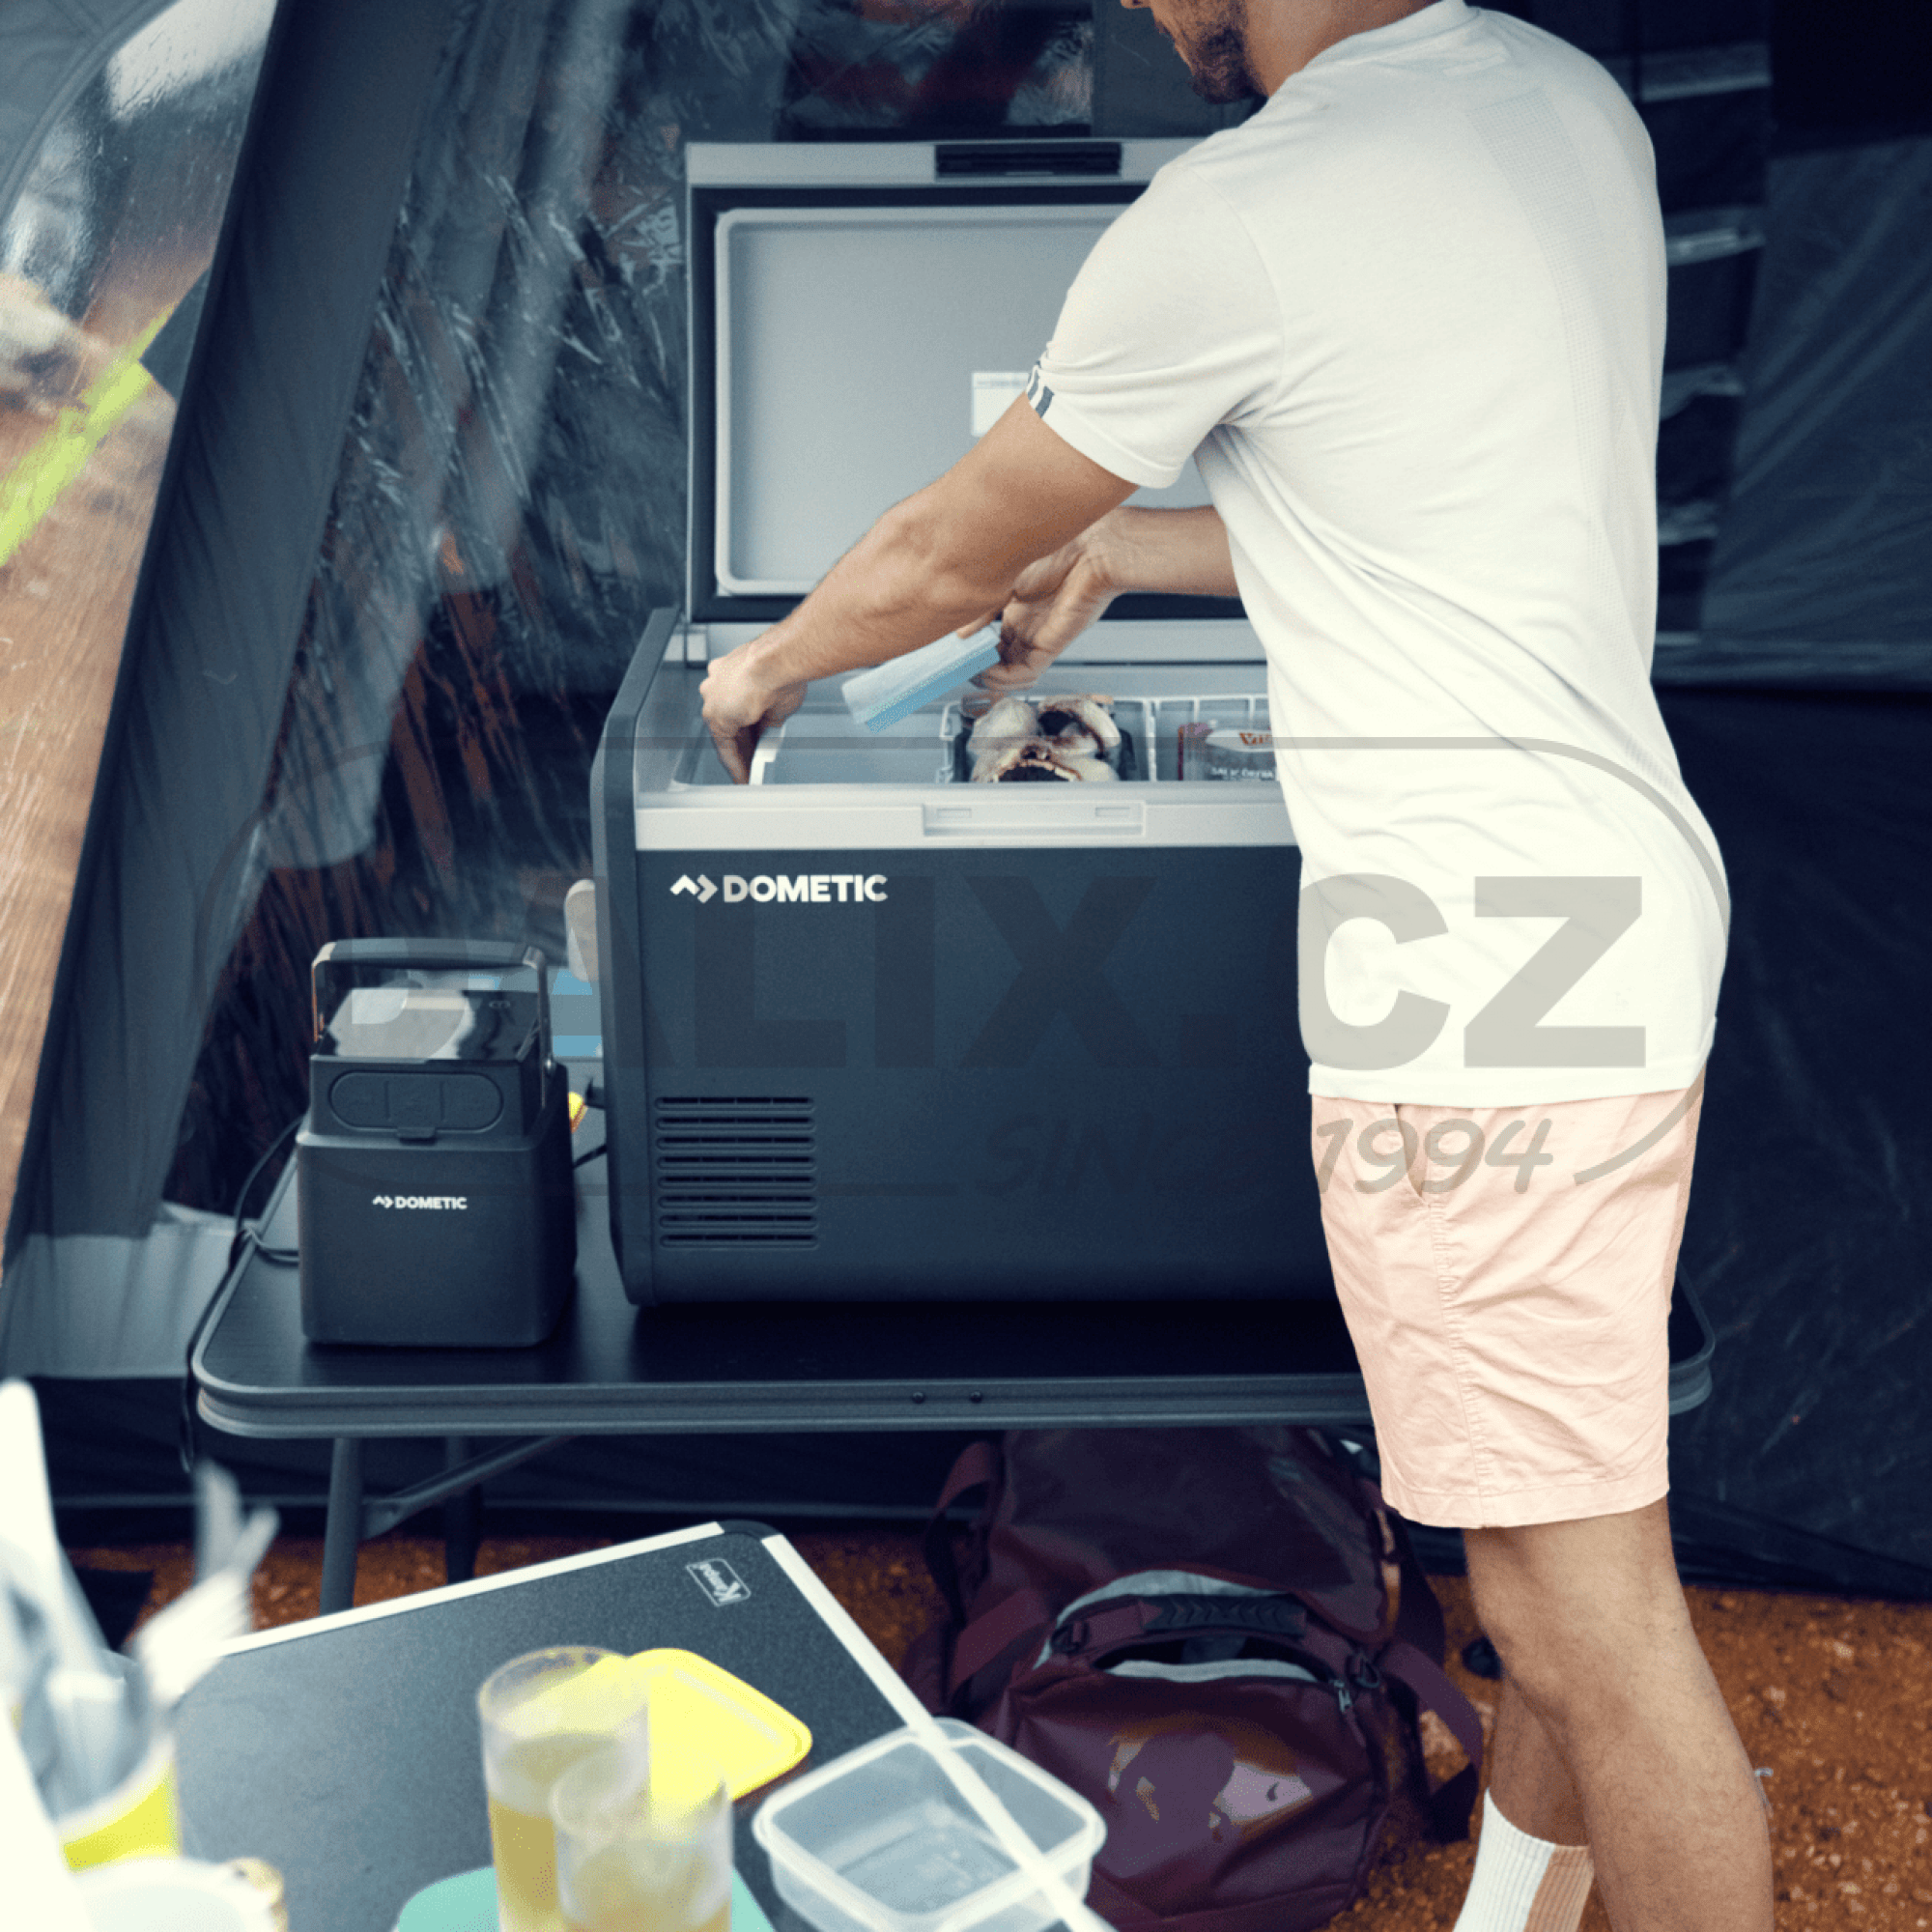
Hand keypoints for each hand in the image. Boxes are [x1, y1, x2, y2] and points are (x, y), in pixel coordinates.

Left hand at [700, 637, 805, 783]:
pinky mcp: (716, 719)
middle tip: (753, 763)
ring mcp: (713, 701)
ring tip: (750, 774)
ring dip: (740, 756)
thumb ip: (768, 715)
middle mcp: (717, 685)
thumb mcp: (777, 697)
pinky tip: (743, 776)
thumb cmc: (780, 665)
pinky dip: (735, 764)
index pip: (737, 705)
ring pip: (726, 736)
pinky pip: (724, 748)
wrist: (775, 660)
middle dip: (743, 744)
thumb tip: (770, 728)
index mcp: (731, 672)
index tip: (755, 737)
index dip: (748, 724)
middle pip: (729, 723)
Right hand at [968, 514, 1125, 692]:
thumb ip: (981, 607)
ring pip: (1008, 670)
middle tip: (958, 663)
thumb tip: (959, 632)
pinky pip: (1025, 674)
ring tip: (972, 670)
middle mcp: (1025, 624)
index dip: (970, 646)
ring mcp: (1037, 637)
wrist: (1093, 551)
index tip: (952, 650)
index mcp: (1013, 605)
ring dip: (988, 675)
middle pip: (995, 657)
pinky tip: (991, 673)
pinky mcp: (1051, 647)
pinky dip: (1005, 679)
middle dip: (975, 664)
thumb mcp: (1004, 579)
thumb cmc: (1060, 550)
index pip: (987, 637)